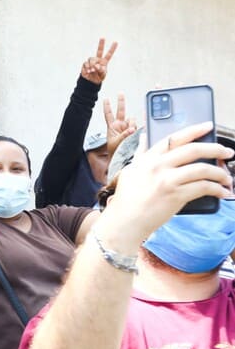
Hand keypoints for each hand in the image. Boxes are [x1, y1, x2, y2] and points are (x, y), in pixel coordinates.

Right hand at [80, 38, 116, 84]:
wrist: (90, 81)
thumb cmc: (98, 77)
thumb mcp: (103, 75)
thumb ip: (101, 70)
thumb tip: (96, 65)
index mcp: (104, 62)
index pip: (109, 54)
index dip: (112, 48)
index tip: (116, 42)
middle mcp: (98, 60)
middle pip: (99, 51)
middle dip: (101, 44)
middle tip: (103, 38)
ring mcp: (91, 61)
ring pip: (92, 58)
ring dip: (92, 64)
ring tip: (92, 70)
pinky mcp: (85, 64)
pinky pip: (86, 63)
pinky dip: (87, 67)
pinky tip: (89, 71)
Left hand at [103, 93, 136, 156]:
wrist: (120, 158)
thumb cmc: (115, 151)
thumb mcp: (116, 143)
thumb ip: (123, 136)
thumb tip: (131, 129)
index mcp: (112, 127)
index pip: (108, 114)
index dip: (107, 107)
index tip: (105, 99)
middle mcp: (120, 125)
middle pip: (121, 111)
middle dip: (121, 102)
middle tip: (120, 93)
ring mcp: (128, 128)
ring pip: (132, 120)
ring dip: (131, 125)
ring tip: (129, 133)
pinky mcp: (134, 131)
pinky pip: (137, 127)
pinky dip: (137, 128)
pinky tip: (134, 132)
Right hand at [106, 122, 232, 244]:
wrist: (125, 221)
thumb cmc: (126, 200)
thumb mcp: (130, 171)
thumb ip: (140, 153)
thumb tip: (144, 137)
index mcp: (148, 158)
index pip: (174, 138)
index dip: (194, 130)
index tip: (208, 126)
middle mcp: (158, 166)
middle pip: (194, 150)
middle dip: (216, 149)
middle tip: (227, 152)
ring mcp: (167, 180)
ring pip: (203, 169)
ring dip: (220, 173)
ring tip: (226, 178)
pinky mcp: (176, 195)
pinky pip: (204, 187)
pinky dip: (217, 189)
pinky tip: (222, 192)